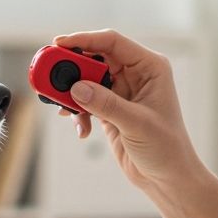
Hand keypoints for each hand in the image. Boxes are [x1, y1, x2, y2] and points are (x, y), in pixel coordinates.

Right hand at [51, 29, 199, 197]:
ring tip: (64, 109)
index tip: (58, 44)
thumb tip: (76, 87)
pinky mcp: (109, 110)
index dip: (84, 40)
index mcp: (149, 67)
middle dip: (71, 69)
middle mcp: (134, 75)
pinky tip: (80, 128)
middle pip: (94, 60)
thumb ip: (106, 104)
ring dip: (71, 94)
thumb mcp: (136, 124)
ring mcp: (120, 92)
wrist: (167, 178)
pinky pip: (85, 101)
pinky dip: (77, 112)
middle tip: (49, 78)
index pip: (112, 43)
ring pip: (85, 80)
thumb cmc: (166, 148)